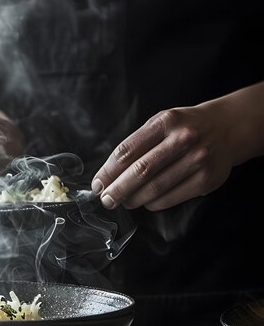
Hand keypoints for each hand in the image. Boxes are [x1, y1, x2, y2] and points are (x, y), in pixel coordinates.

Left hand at [91, 100, 236, 211]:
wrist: (227, 128)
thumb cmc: (185, 127)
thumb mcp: (161, 123)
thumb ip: (138, 144)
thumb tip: (109, 174)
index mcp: (165, 122)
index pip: (127, 151)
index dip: (108, 171)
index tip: (98, 184)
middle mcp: (182, 139)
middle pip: (140, 171)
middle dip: (118, 189)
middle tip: (106, 200)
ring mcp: (197, 160)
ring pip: (155, 188)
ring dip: (133, 199)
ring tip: (123, 201)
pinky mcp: (206, 180)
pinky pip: (171, 198)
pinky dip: (153, 203)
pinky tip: (146, 201)